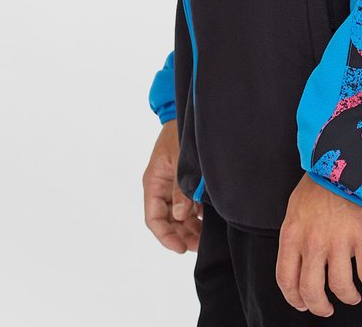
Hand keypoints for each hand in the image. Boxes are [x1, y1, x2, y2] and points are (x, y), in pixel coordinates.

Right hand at [142, 119, 202, 252]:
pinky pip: (187, 204)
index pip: (153, 218)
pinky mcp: (184, 182)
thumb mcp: (179, 161)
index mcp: (153, 182)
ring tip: (203, 238)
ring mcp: (172, 186)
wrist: (187, 114)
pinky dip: (195, 215)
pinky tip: (207, 220)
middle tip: (197, 245)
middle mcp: (161, 187)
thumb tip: (179, 216)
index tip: (180, 247)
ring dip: (188, 227)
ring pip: (177, 215)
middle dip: (180, 235)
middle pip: (166, 220)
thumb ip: (180, 189)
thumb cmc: (178, 133)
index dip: (165, 236)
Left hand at [276, 171, 361, 315]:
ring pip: (340, 287)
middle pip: (311, 291)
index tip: (303, 304)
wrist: (350, 159)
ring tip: (352, 295)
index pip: (286, 279)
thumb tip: (297, 261)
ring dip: (347, 297)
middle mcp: (313, 241)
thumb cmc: (323, 182)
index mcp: (293, 233)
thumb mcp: (297, 206)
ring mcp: (339, 240)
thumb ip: (296, 234)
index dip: (294, 299)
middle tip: (327, 308)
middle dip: (319, 307)